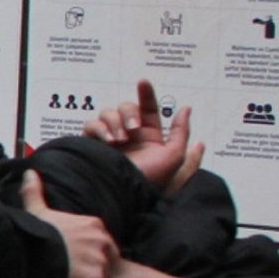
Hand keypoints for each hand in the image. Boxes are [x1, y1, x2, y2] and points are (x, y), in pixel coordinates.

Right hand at [19, 169, 113, 277]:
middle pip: (105, 262)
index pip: (100, 244)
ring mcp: (101, 263)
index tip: (72, 260)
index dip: (86, 254)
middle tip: (71, 276)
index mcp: (94, 225)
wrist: (32, 254)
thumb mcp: (37, 211)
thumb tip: (29, 173)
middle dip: (91, 270)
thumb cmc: (35, 234)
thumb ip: (35, 192)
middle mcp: (102, 243)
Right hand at [90, 78, 203, 193]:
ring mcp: (109, 139)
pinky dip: (100, 129)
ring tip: (119, 140)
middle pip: (125, 107)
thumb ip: (181, 131)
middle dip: (129, 113)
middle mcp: (128, 135)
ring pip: (108, 113)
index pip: (147, 107)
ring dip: (114, 122)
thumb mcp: (174, 157)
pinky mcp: (92, 144)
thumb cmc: (150, 180)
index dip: (146, 93)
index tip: (143, 82)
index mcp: (148, 136)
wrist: (123, 195)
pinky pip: (92, 125)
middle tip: (133, 129)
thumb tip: (186, 108)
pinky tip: (108, 142)